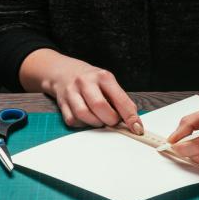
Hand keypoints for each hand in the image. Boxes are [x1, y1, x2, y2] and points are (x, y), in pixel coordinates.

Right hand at [21, 50, 143, 133]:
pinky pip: (73, 120)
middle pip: (100, 106)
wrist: (63, 71)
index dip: (130, 116)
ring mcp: (72, 92)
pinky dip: (82, 124)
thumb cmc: (91, 80)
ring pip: (84, 115)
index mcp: (103, 77)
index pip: (119, 99)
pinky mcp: (62, 103)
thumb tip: (134, 122)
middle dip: (110, 119)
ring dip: (95, 123)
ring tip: (100, 119)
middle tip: (113, 121)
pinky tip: (87, 119)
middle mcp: (86, 82)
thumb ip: (121, 101)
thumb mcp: (108, 83)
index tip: (137, 128)